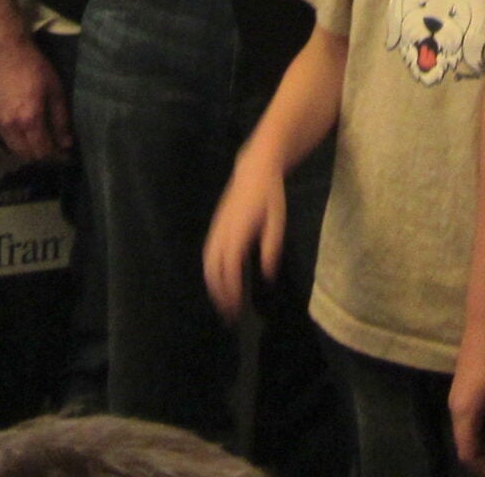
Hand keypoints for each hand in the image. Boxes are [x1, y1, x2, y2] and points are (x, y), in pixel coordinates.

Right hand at [0, 34, 70, 164]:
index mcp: (30, 120)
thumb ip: (60, 119)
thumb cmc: (35, 67)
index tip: (66, 156)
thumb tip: (66, 142)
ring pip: (15, 150)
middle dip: (44, 157)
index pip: (43, 151)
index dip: (56, 157)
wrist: (5, 52)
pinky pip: (6, 139)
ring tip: (44, 144)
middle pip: (28, 155)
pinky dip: (18, 143)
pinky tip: (28, 134)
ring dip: (30, 152)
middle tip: (56, 151)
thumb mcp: (55, 90)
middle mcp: (12, 126)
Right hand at [201, 154, 285, 322]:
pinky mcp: (216, 227)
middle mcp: (222, 233)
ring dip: (213, 285)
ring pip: (207, 263)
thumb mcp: (277, 221)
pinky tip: (219, 281)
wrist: (254, 170)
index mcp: (238, 232)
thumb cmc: (270, 196)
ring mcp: (216, 229)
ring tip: (223, 302)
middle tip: (229, 314)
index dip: (231, 290)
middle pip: (214, 270)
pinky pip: (208, 254)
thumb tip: (267, 276)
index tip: (236, 308)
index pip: (230, 268)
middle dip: (219, 294)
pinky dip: (211, 272)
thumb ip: (272, 248)